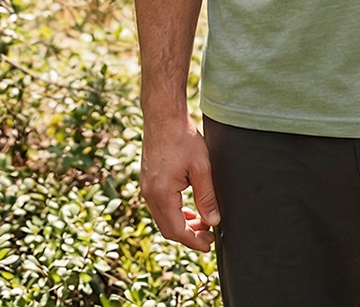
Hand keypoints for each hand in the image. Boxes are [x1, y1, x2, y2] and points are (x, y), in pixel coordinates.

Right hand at [140, 116, 220, 251]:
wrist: (163, 116)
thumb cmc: (182, 138)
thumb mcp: (201, 167)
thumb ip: (207, 196)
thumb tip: (213, 220)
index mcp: (162, 194)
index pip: (177, 230)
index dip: (194, 241)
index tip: (208, 245)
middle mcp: (150, 194)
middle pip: (168, 228)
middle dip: (189, 235)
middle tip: (208, 236)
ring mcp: (146, 187)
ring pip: (163, 218)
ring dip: (182, 223)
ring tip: (201, 222)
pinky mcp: (148, 180)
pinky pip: (160, 206)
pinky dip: (174, 212)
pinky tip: (188, 209)